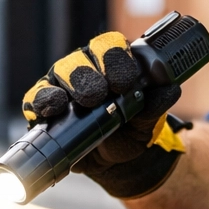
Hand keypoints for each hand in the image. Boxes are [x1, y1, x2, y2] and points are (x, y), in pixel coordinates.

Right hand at [22, 31, 186, 197]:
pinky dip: (40, 102)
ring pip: (58, 74)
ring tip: (73, 104)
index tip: (123, 84)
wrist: (116, 161)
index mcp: (112, 61)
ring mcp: (62, 84)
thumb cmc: (131, 131)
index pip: (110, 46)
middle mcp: (84, 67)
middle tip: (97, 96)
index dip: (116, 60)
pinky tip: (49, 110)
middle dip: (89, 76)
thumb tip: (171, 89)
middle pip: (81, 59)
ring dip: (66, 88)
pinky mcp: (45, 105)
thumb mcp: (148, 121)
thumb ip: (157, 104)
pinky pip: (36, 98)